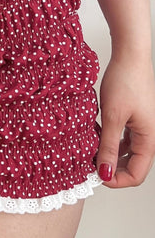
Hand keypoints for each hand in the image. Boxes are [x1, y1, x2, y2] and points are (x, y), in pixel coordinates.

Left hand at [96, 55, 154, 187]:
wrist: (129, 57)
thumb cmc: (125, 82)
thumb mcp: (112, 117)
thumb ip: (108, 146)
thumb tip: (105, 173)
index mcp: (149, 139)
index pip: (136, 174)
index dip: (116, 180)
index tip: (94, 176)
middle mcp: (149, 136)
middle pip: (132, 165)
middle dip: (111, 169)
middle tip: (89, 165)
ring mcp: (142, 127)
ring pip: (126, 152)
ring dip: (109, 155)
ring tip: (89, 150)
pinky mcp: (134, 118)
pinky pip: (123, 138)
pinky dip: (109, 141)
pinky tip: (94, 135)